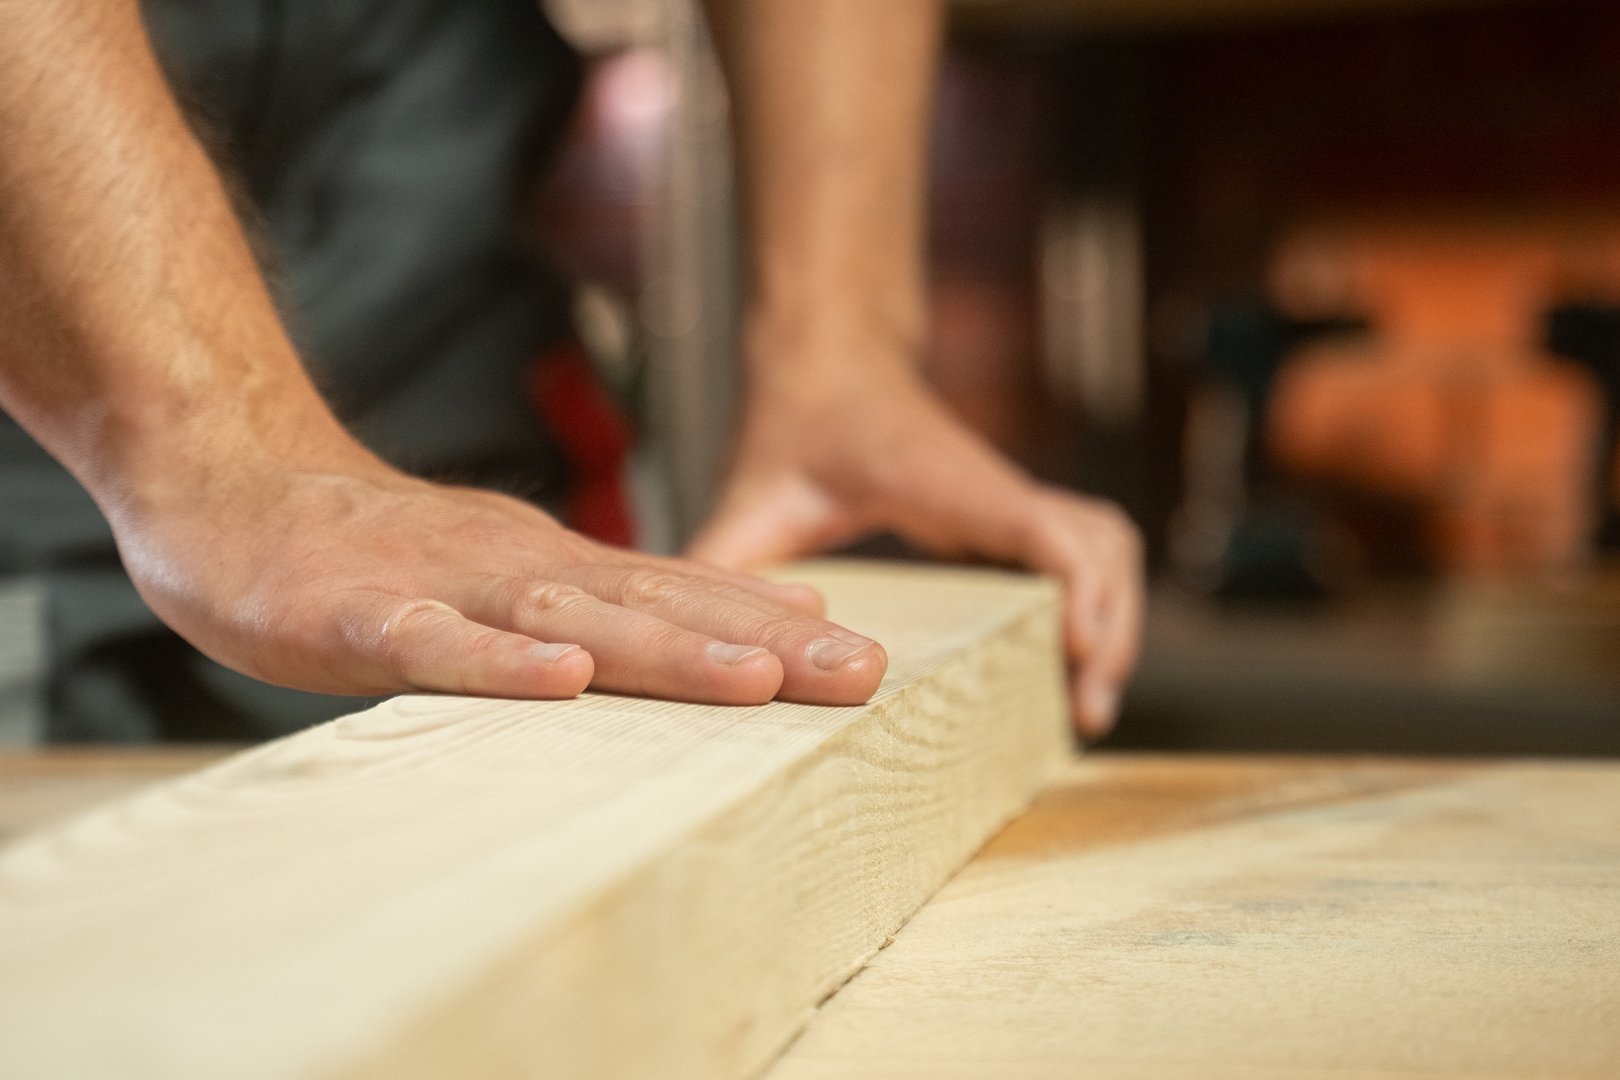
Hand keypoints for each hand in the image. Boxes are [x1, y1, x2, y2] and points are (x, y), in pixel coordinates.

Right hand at [108, 446, 886, 705]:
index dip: (777, 629)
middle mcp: (521, 568)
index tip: (868, 662)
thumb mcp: (510, 572)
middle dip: (763, 645)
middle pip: (657, 610)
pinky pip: (434, 643)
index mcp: (558, 567)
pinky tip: (559, 677)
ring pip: (570, 620)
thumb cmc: (377, 550)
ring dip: (665, 650)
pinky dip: (497, 661)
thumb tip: (739, 625)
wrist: (231, 481)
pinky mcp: (358, 614)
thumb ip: (611, 599)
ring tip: (756, 678)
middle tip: (861, 673)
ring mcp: (444, 587)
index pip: (685, 598)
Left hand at [688, 361, 1142, 736]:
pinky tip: (1068, 659)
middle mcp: (994, 487)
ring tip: (1089, 698)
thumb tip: (667, 638)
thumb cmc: (794, 428)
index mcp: (948, 482)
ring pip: (1107, 543)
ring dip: (1117, 614)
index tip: (1079, 660)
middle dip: (1114, 625)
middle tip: (1086, 712)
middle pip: (1104, 543)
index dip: (1081, 591)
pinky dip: (1097, 598)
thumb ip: (718, 561)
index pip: (1048, 527)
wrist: (826, 361)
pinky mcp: (1007, 510)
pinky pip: (1083, 547)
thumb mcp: (752, 498)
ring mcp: (1008, 496)